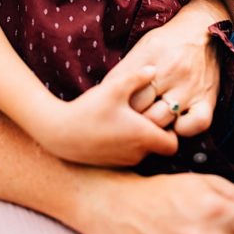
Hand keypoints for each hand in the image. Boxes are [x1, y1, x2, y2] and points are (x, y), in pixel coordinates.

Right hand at [37, 65, 177, 165]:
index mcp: (143, 137)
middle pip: (159, 147)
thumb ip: (136, 77)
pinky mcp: (111, 164)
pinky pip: (129, 156)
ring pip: (143, 152)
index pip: (173, 144)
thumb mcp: (114, 88)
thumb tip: (154, 69)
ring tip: (126, 118)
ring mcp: (124, 161)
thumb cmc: (89, 110)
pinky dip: (127, 145)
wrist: (60, 133)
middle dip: (156, 132)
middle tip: (144, 112)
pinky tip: (113, 127)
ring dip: (140, 138)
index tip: (160, 114)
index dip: (172, 130)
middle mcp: (137, 154)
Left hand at [114, 0, 224, 137]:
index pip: (123, 87)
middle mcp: (170, 71)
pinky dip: (183, 129)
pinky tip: (176, 124)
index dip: (115, 100)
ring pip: (162, 118)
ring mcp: (190, 86)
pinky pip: (196, 124)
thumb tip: (104, 92)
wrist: (202, 29)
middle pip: (140, 106)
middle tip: (128, 119)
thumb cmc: (167, 41)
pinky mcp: (208, 99)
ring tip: (148, 125)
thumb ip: (126, 69)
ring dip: (151, 126)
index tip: (114, 106)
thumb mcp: (144, 46)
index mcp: (150, 55)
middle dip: (130, 115)